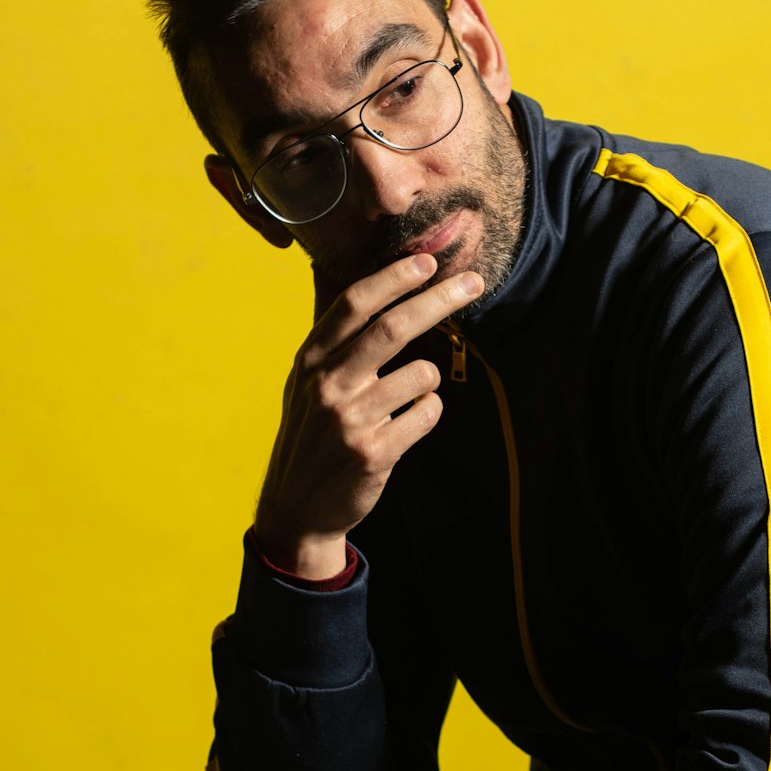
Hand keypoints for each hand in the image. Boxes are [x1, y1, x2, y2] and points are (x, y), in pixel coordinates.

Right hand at [254, 254, 483, 576]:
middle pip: (393, 327)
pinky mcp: (374, 453)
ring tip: (416, 388)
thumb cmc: (310, 437)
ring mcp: (351, 420)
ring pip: (420, 374)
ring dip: (431, 375)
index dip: (394, 279)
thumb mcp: (305, 384)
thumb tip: (363, 287)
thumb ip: (333, 343)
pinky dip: (429, 411)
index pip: (354, 304)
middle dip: (439, 300)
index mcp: (310, 361)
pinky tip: (411, 421)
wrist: (297, 508)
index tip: (427, 262)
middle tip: (473, 284)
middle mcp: (328, 385)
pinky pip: (426, 415)